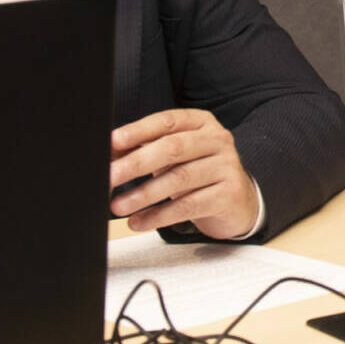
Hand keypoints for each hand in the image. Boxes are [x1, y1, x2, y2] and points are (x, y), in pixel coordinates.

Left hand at [110, 108, 260, 240]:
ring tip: (118, 205)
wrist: (236, 201)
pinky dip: (159, 216)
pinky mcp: (228, 195)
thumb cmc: (198, 173)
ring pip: (179, 178)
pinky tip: (139, 222)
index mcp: (202, 123)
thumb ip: (145, 150)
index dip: (138, 131)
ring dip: (143, 194)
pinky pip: (188, 206)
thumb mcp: (174, 157)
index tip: (113, 142)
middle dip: (136, 163)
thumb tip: (108, 154)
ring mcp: (226, 166)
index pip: (167, 121)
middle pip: (173, 148)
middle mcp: (217, 140)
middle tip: (109, 177)